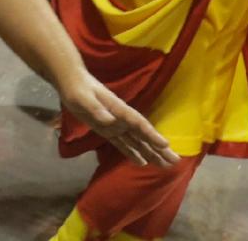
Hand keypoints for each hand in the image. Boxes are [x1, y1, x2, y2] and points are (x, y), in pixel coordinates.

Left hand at [57, 73, 178, 167]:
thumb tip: (110, 121)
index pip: (138, 123)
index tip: (165, 145)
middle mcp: (121, 119)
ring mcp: (116, 125)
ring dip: (150, 153)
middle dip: (158, 148)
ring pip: (137, 141)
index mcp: (119, 109)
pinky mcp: (107, 130)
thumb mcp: (83, 98)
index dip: (151, 134)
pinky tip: (142, 162)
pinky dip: (133, 153)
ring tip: (165, 165)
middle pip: (143, 135)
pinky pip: (123, 144)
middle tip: (175, 161)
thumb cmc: (78, 88)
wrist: (72, 83)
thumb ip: (96, 109)